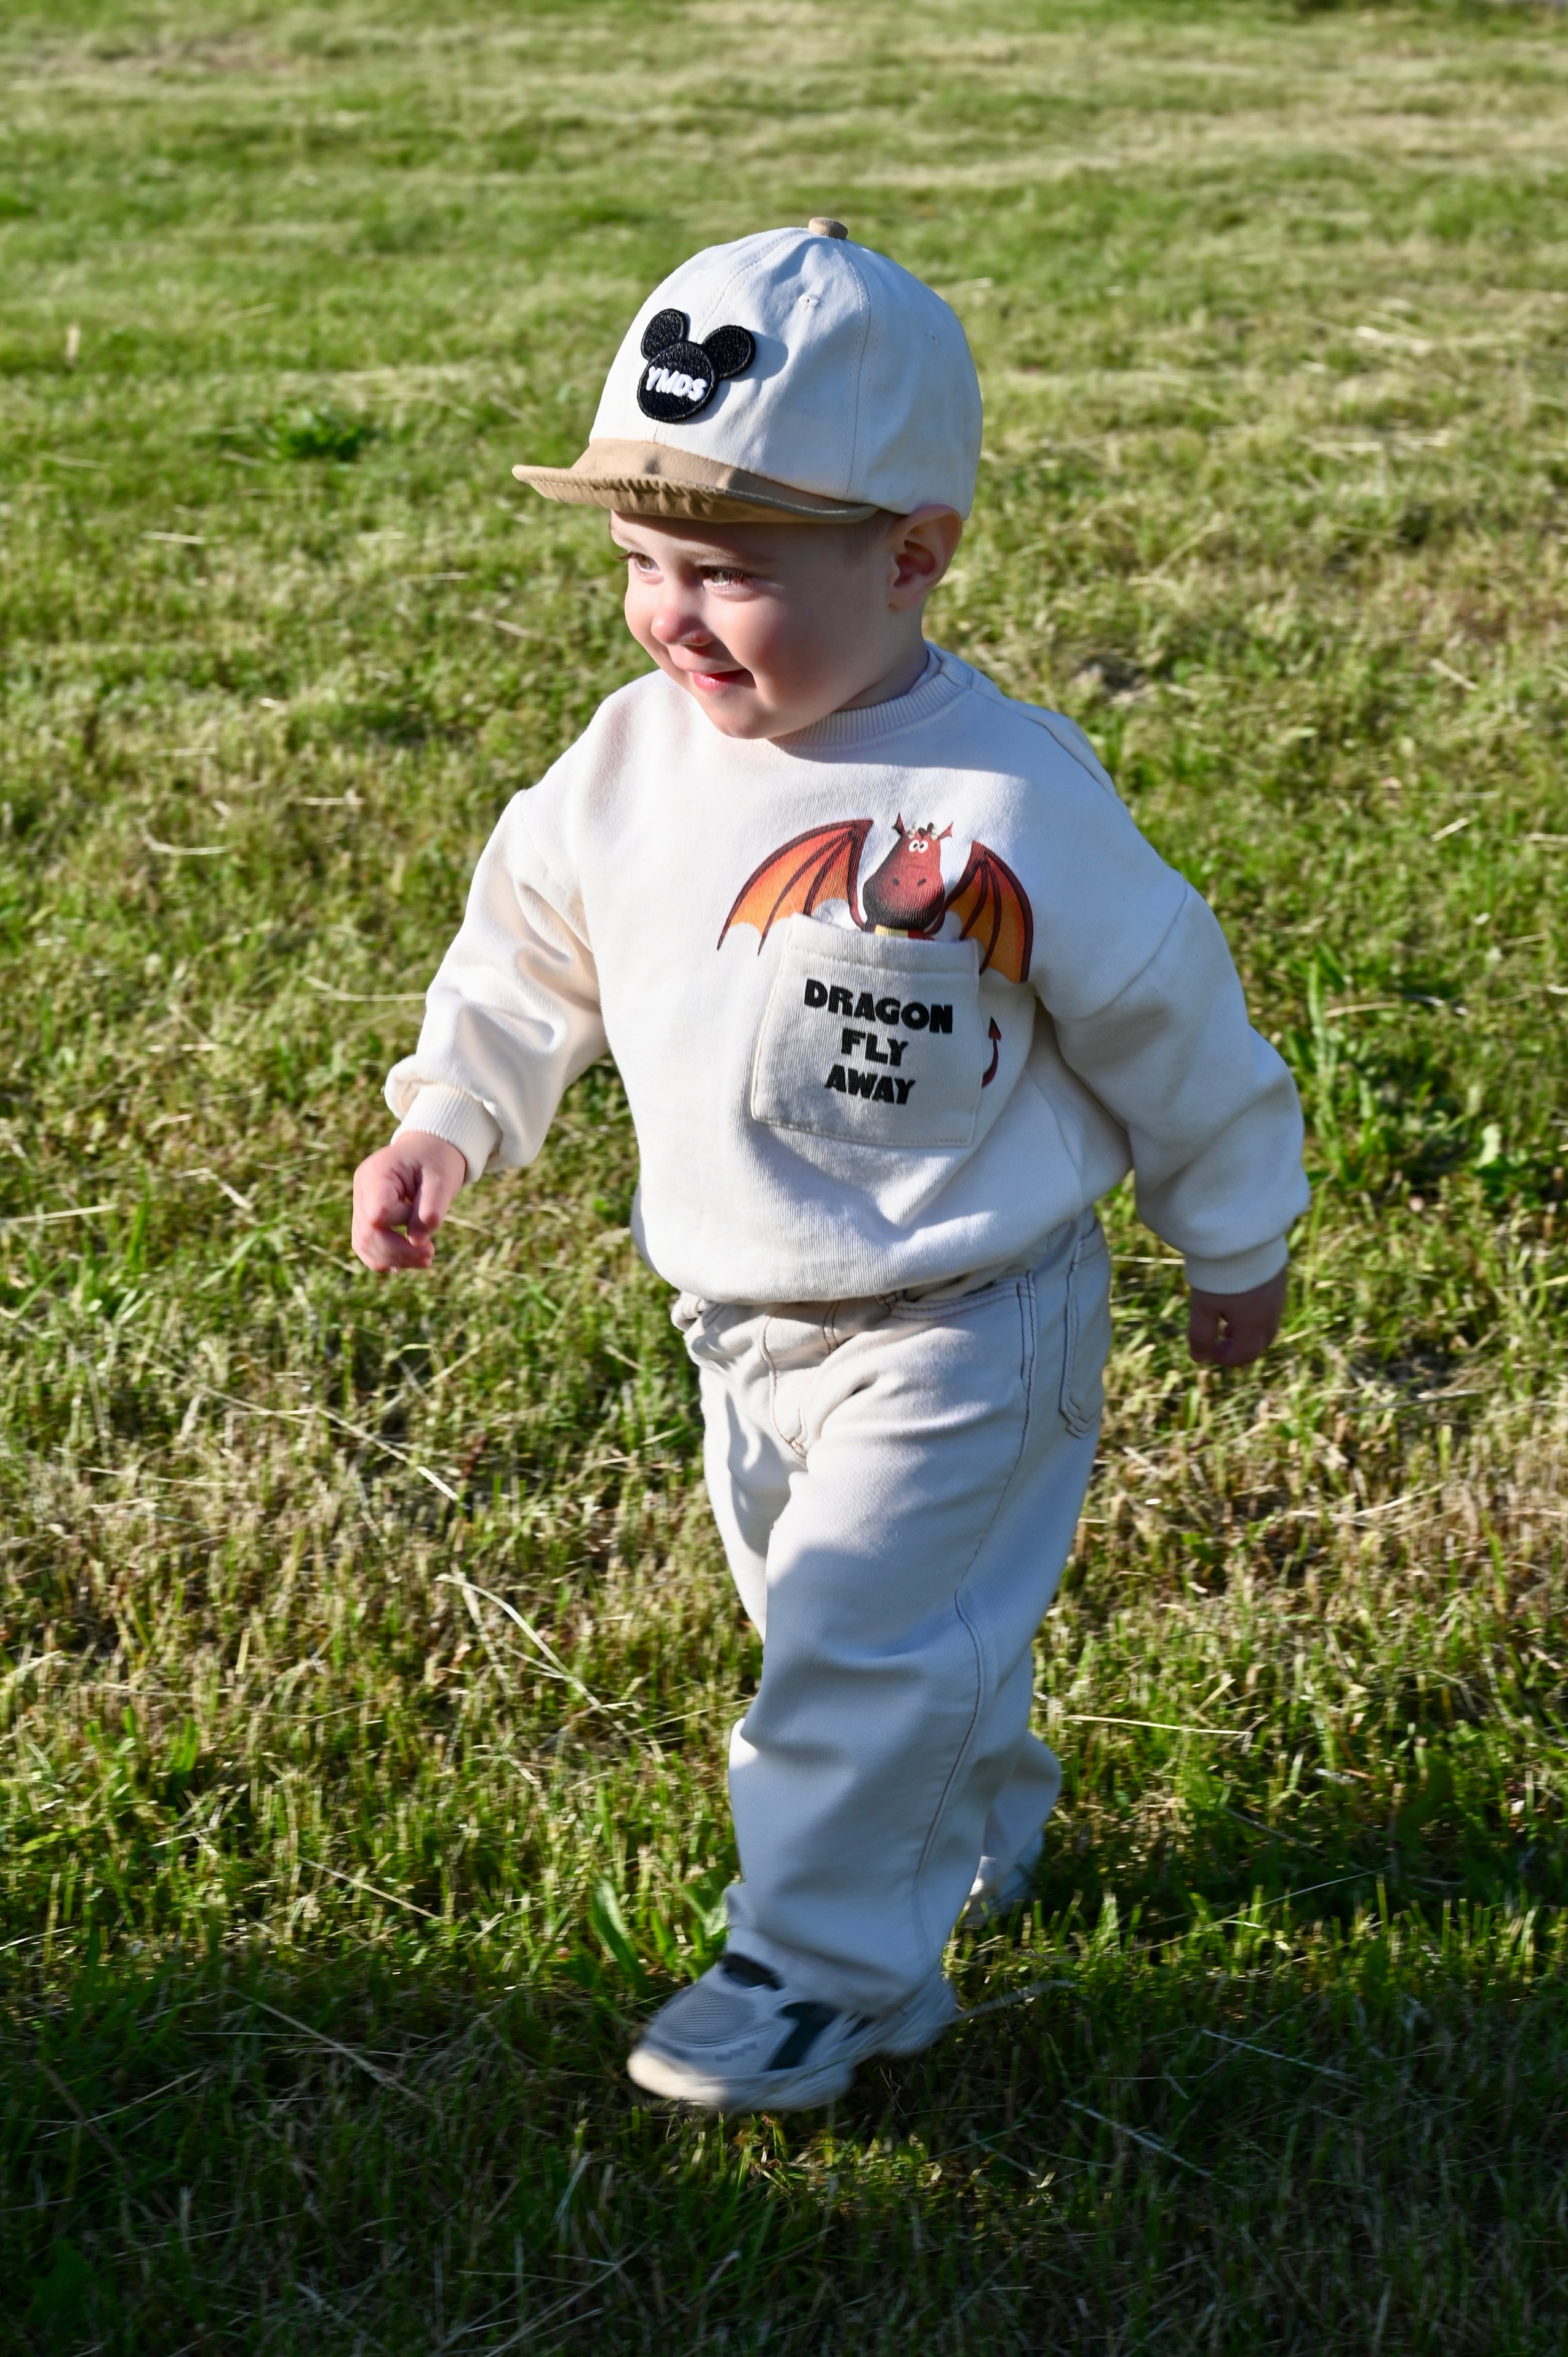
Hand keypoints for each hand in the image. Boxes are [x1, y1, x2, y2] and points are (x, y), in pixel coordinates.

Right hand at [352, 1132, 466, 1272]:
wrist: (429, 1147)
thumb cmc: (437, 1161)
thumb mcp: (443, 1180)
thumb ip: (431, 1210)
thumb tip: (417, 1243)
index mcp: (377, 1173)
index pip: (379, 1214)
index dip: (403, 1226)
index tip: (429, 1222)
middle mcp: (362, 1187)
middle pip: (366, 1233)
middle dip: (398, 1252)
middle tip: (429, 1257)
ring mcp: (360, 1200)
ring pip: (362, 1242)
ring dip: (391, 1258)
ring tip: (422, 1260)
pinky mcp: (365, 1212)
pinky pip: (365, 1241)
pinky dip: (383, 1256)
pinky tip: (404, 1262)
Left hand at [1187, 1265, 1287, 1367]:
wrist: (1241, 1232)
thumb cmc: (1219, 1271)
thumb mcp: (1203, 1305)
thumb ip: (1201, 1334)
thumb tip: (1198, 1358)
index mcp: (1254, 1324)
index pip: (1246, 1354)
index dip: (1226, 1359)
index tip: (1208, 1351)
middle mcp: (1271, 1312)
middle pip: (1261, 1341)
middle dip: (1241, 1346)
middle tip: (1220, 1339)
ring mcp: (1278, 1293)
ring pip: (1268, 1323)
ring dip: (1248, 1328)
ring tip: (1227, 1318)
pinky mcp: (1278, 1276)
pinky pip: (1271, 1303)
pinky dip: (1256, 1311)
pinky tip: (1239, 1296)